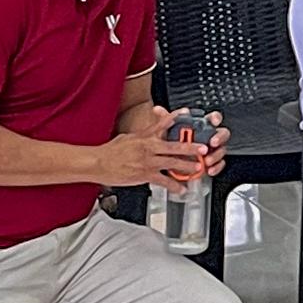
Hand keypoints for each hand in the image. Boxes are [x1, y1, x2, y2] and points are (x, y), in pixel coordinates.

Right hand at [97, 118, 216, 191]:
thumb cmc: (112, 151)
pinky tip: (181, 189)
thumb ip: (144, 135)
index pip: (162, 124)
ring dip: (186, 167)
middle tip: (203, 149)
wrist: (98, 163)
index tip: (186, 113)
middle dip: (190, 148)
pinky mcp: (144, 175)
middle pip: (173, 146)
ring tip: (198, 168)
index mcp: (145, 137)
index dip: (175, 118)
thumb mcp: (129, 137)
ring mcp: (147, 162)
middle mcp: (148, 148)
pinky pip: (163, 181)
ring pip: (171, 164)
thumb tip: (154, 131)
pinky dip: (173, 186)